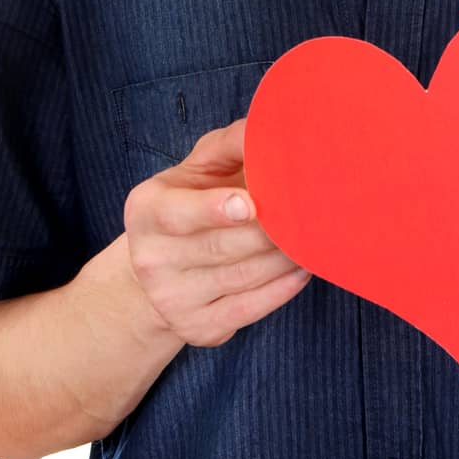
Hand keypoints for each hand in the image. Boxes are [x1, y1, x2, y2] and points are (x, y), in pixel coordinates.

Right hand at [123, 116, 310, 345]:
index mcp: (145, 209)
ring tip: (313, 236)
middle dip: (269, 230)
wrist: (162, 265)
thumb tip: (273, 128)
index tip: (251, 204)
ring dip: (284, 257)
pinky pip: (249, 309)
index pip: (177, 213)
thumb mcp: (201, 164)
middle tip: (309, 213)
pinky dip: (282, 288)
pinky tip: (302, 268)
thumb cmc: (193, 198)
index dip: (214, 209)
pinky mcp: (197, 329)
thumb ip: (233, 143)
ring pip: (242, 277)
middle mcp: (150, 258)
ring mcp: (171, 299)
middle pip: (221, 247)